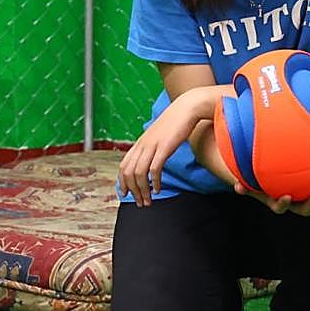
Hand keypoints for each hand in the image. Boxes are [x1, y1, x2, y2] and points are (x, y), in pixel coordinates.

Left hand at [118, 89, 210, 206]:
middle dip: (133, 191)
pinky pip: (154, 169)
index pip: (124, 165)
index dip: (122, 182)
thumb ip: (152, 147)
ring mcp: (152, 145)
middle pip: (129, 173)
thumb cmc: (175, 123)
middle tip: (140, 203)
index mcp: (140, 143)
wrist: (187, 108)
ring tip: (148, 201)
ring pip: (140, 173)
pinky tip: (158, 189)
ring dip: (143, 190)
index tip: (125, 194)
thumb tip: (151, 160)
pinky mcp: (164, 147)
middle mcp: (143, 145)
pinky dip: (154, 182)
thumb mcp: (159, 136)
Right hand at [233, 182, 309, 216]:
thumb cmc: (259, 180)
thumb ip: (244, 186)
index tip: (286, 196)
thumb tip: (235, 186)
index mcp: (278, 202)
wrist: (272, 179)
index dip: (284, 204)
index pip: (281, 207)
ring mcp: (306, 196)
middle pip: (305, 210)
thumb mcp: (250, 183)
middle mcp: (294, 202)